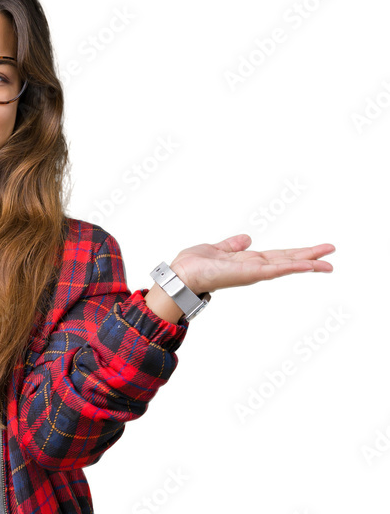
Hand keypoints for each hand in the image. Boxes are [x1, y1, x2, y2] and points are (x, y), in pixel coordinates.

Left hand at [171, 234, 334, 294]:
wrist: (182, 274)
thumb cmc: (194, 265)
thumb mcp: (218, 249)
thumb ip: (232, 244)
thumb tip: (246, 239)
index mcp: (247, 261)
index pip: (278, 257)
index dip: (296, 254)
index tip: (315, 252)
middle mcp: (253, 268)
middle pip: (287, 261)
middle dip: (310, 259)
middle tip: (332, 256)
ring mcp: (253, 272)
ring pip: (286, 266)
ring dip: (307, 264)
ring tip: (328, 264)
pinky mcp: (249, 274)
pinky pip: (275, 269)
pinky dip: (291, 267)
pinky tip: (307, 265)